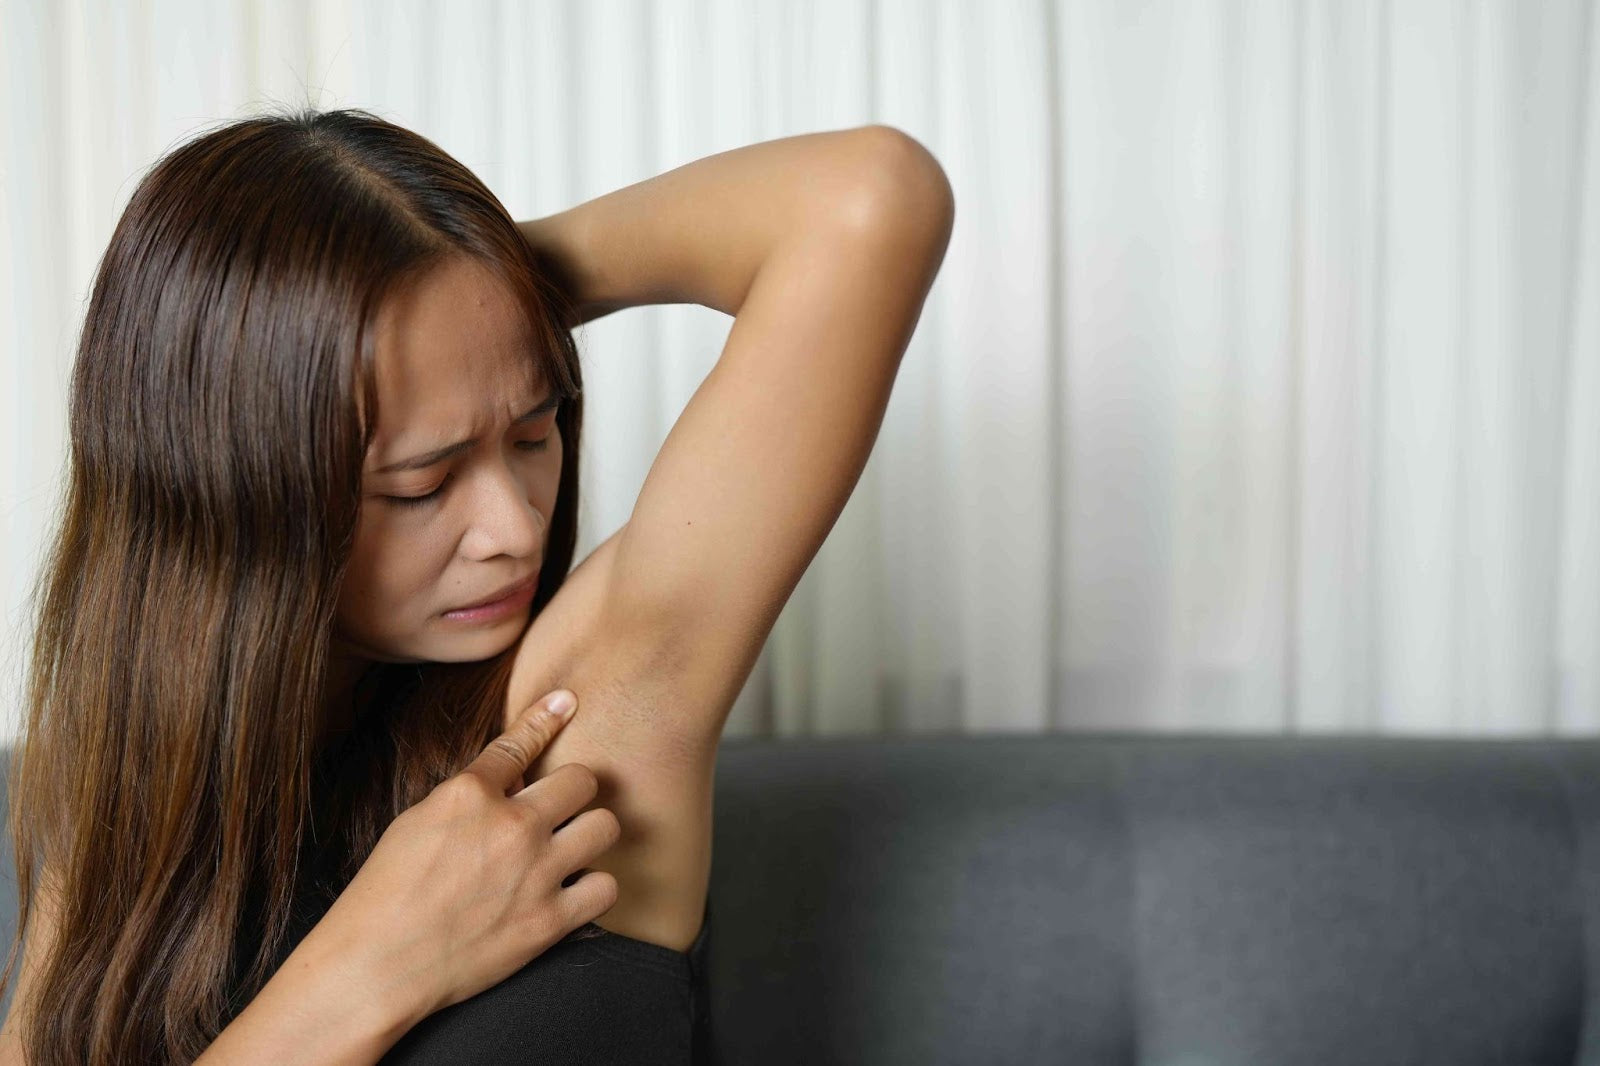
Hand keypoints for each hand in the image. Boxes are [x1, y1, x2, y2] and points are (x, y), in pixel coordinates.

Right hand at [310, 689, 620, 1027]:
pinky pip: (606, 887)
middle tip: (563, 809)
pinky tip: (573, 891)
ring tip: (572, 849)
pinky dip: (593, 889)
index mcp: (469, 794)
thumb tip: (514, 779)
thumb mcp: (416, 823)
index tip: (566, 701)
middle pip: (584, 780)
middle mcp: (511, 825)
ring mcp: (535, 872)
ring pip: (606, 827)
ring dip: (591, 835)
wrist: (375, 966)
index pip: (521, 741)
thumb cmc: (385, 895)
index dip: (547, 718)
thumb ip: (469, 796)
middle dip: (575, 791)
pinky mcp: (549, 920)